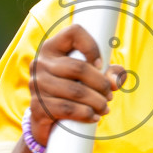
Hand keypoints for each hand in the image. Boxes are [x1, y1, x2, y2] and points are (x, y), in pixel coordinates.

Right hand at [28, 24, 126, 144]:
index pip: (74, 32)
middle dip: (101, 84)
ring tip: (105, 108)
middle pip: (79, 68)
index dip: (92, 47)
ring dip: (97, 102)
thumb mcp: (90, 79)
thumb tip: (115, 80)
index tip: (100, 65)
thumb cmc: (71, 92)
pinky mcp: (37, 107)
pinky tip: (94, 117)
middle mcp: (40, 63)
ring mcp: (37, 85)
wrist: (46, 120)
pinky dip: (86, 114)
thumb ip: (109, 74)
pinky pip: (67, 109)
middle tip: (109, 95)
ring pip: (76, 91)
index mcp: (52, 48)